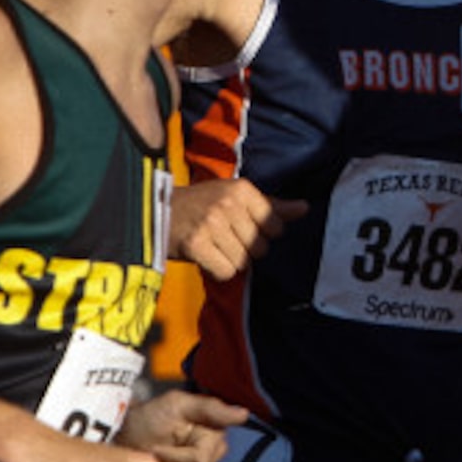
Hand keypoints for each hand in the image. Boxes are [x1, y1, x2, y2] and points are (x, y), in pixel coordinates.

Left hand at [117, 390, 250, 461]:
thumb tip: (244, 414)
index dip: (177, 453)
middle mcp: (210, 461)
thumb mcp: (178, 405)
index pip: (201, 460)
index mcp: (214, 440)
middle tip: (153, 450)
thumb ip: (211, 409)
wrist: (123, 435)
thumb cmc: (150, 417)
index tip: (161, 436)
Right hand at [172, 179, 305, 280]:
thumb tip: (305, 208)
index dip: (262, 234)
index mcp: (242, 189)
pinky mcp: (196, 244)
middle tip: (224, 238)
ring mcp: (211, 224)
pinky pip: (226, 272)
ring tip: (213, 246)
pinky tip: (206, 256)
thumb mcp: (235, 197)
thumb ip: (272, 205)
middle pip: (261, 248)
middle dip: (246, 249)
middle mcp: (228, 204)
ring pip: (244, 262)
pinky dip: (218, 270)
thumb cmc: (201, 205)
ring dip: (230, 260)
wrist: (156, 212)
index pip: (276, 226)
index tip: (242, 227)